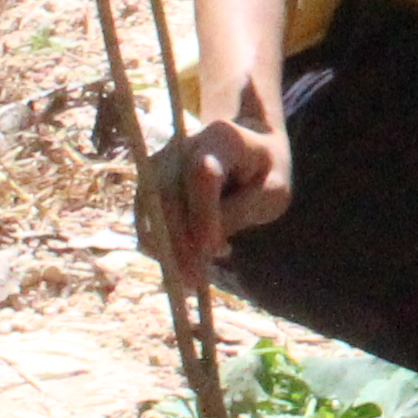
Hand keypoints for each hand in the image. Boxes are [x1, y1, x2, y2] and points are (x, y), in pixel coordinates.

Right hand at [141, 108, 290, 273]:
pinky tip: (182, 261)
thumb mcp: (273, 191)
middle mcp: (183, 145)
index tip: (212, 252)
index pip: (202, 176)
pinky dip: (158, 244)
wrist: (248, 144)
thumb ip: (242, 211)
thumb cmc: (266, 171)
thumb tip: (204, 246)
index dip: (202, 216)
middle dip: (179, 242)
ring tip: (191, 277)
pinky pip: (144, 217)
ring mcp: (161, 161)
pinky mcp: (148, 181)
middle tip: (194, 280)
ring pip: (150, 209)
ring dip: (165, 248)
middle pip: (167, 195)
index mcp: (222, 137)